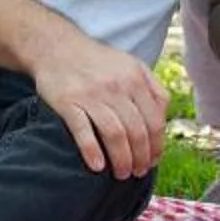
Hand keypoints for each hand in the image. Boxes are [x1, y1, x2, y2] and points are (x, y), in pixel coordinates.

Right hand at [30, 34, 169, 178]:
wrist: (55, 46)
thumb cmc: (96, 61)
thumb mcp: (130, 64)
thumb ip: (152, 87)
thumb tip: (163, 117)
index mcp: (135, 78)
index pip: (154, 120)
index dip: (156, 146)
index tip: (153, 161)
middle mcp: (116, 86)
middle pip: (136, 131)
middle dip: (141, 158)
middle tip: (137, 172)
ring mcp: (91, 94)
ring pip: (115, 134)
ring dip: (121, 159)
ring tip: (122, 174)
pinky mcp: (67, 101)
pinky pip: (83, 130)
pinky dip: (92, 151)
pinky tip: (97, 166)